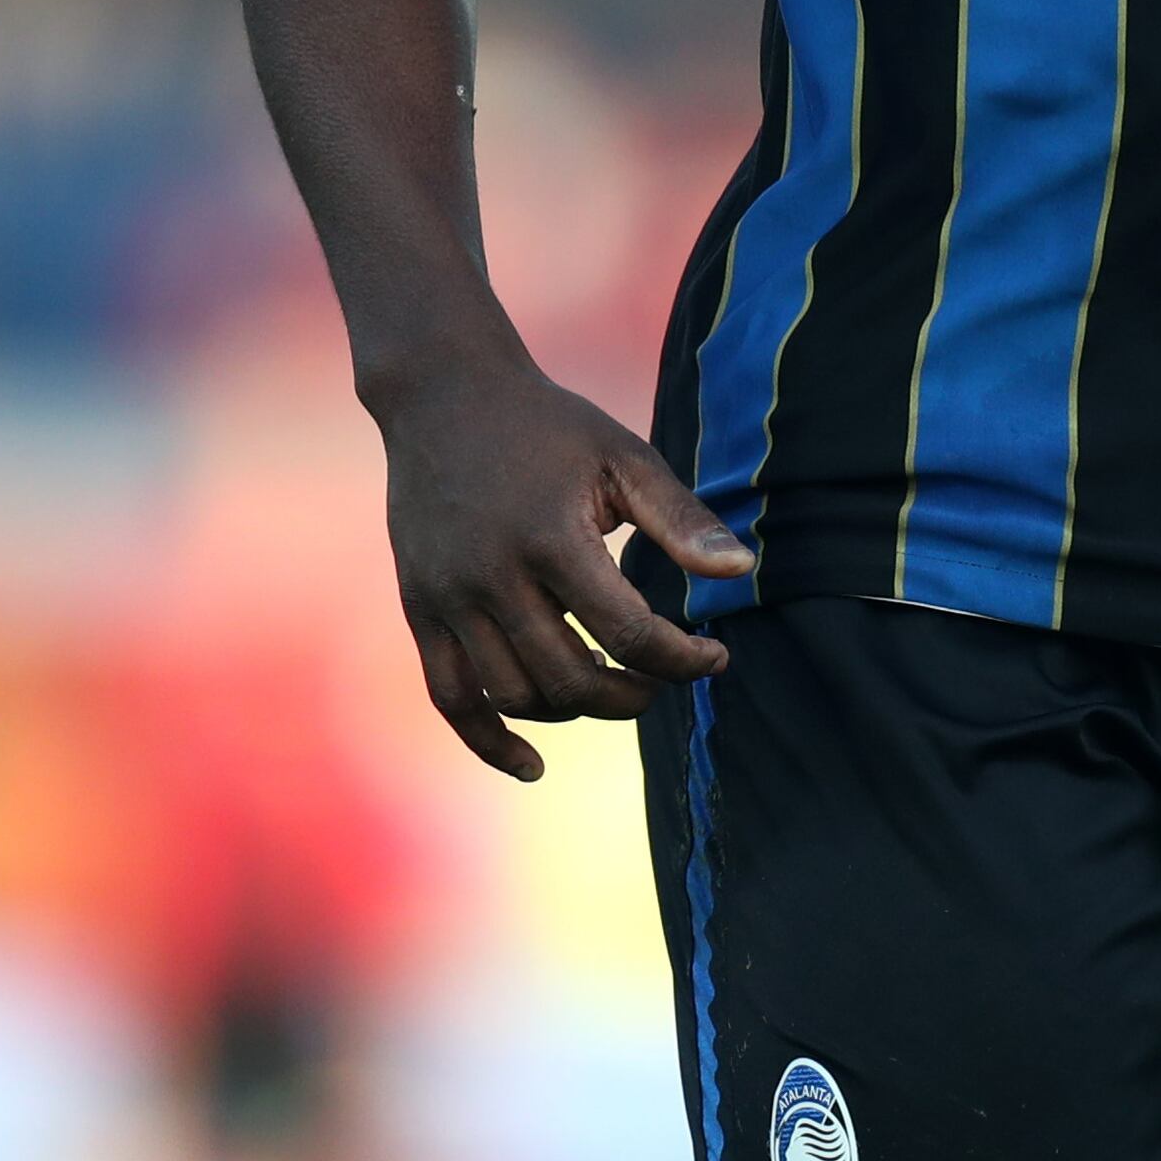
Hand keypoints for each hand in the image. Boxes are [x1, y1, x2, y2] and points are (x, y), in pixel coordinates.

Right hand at [372, 346, 754, 781]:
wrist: (442, 394)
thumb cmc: (548, 426)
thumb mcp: (622, 456)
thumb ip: (680, 518)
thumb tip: (742, 573)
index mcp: (550, 536)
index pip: (627, 632)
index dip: (681, 660)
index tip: (714, 656)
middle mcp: (491, 576)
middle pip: (571, 678)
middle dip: (632, 694)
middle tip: (661, 677)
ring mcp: (447, 598)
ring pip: (517, 696)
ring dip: (575, 711)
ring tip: (611, 687)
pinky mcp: (419, 609)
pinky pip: (451, 699)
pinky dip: (490, 742)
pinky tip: (534, 766)